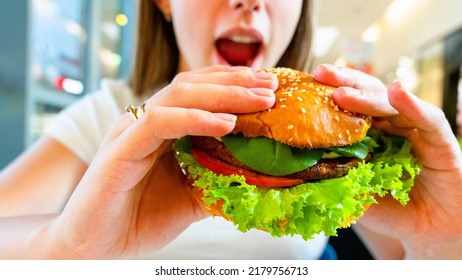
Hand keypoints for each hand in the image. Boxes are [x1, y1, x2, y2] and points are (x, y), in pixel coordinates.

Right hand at [49, 66, 277, 258]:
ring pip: (178, 95)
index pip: (199, 92)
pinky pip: (159, 122)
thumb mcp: (190, 197)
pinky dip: (194, 119)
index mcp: (161, 128)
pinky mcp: (120, 149)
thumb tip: (259, 178)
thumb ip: (217, 180)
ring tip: (259, 100)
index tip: (269, 88)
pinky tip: (226, 123)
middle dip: (235, 83)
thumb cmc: (138, 218)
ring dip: (223, 95)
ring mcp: (131, 131)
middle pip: (192, 85)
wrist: (96, 246)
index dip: (234, 85)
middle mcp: (145, 121)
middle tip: (272, 86)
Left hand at [314, 64, 461, 258]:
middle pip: (367, 95)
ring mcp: (415, 129)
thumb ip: (331, 178)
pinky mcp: (440, 140)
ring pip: (392, 104)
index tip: (305, 84)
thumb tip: (291, 172)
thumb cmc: (388, 209)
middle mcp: (391, 125)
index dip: (328, 93)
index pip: (348, 106)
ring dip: (367, 96)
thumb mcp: (352, 192)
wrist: (426, 231)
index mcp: (369, 133)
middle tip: (320, 73)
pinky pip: (427, 119)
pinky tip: (397, 92)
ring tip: (342, 92)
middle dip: (343, 82)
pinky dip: (412, 105)